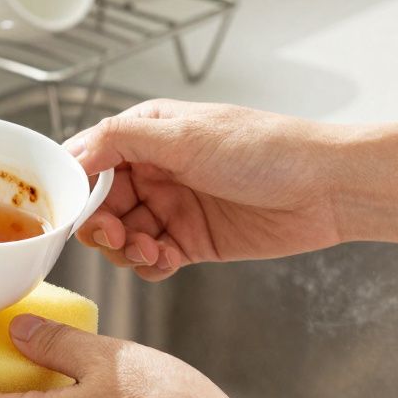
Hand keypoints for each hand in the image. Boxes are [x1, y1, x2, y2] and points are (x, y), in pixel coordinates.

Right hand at [66, 99, 343, 280]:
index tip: (70, 211)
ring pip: (122, 236)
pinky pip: (152, 259)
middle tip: (116, 236)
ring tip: (149, 249)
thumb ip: (120, 140)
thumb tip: (70, 153)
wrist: (327, 189)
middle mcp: (155, 169)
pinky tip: (166, 259)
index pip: (89, 160)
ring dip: (126, 248)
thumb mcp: (185, 136)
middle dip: (100, 225)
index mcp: (148, 134)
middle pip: (100, 205)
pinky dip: (150, 264)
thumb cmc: (265, 149)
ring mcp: (173, 207)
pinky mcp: (192, 241)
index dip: (75, 188)